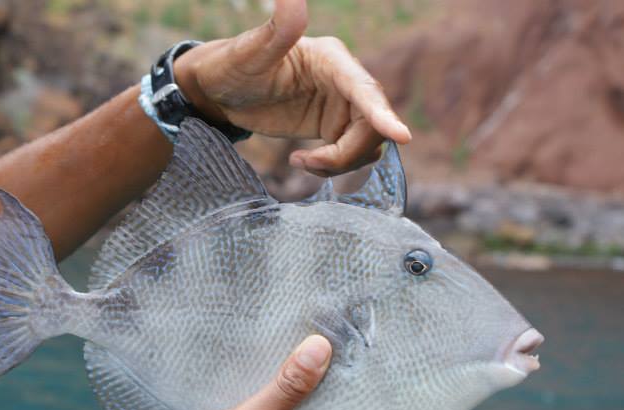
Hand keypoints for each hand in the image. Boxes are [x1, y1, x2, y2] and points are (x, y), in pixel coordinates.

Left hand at [174, 0, 411, 176]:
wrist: (221, 90)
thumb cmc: (232, 65)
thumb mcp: (250, 52)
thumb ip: (277, 29)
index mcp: (331, 59)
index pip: (364, 89)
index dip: (383, 115)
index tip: (402, 137)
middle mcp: (344, 80)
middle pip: (372, 124)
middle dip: (348, 152)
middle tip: (307, 163)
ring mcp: (342, 104)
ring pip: (367, 144)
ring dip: (341, 163)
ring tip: (302, 163)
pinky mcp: (334, 126)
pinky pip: (351, 154)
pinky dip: (333, 166)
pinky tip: (302, 162)